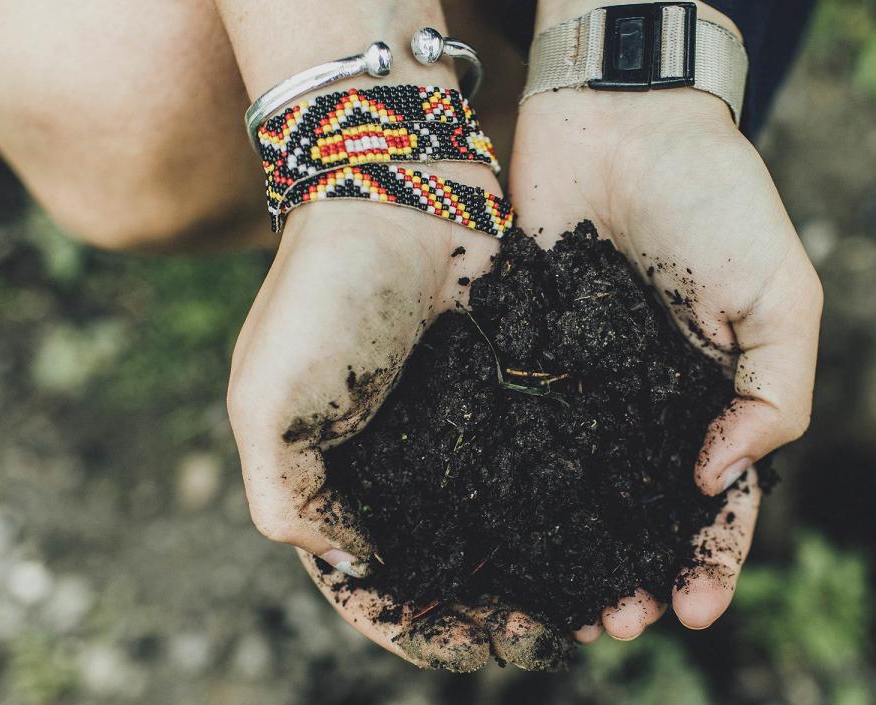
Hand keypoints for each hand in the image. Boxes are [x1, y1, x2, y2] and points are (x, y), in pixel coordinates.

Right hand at [227, 191, 567, 670]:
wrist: (398, 188)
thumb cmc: (324, 294)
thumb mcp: (268, 402)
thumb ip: (291, 499)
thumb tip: (361, 567)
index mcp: (330, 482)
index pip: (374, 590)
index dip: (425, 630)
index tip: (481, 649)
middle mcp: (396, 469)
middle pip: (448, 572)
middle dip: (495, 615)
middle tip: (552, 635)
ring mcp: (454, 434)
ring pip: (502, 531)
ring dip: (542, 574)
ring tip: (593, 605)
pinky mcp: (507, 396)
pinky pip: (542, 470)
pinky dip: (569, 510)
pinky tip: (607, 536)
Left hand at [509, 80, 822, 638]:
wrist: (619, 118)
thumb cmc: (715, 199)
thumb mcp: (782, 294)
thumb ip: (775, 390)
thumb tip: (723, 477)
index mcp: (720, 395)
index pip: (725, 497)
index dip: (714, 557)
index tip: (696, 609)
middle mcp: (653, 401)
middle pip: (647, 508)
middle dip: (641, 570)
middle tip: (619, 620)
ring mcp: (589, 383)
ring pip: (584, 486)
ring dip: (580, 547)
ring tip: (568, 601)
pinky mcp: (530, 356)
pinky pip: (525, 431)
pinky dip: (520, 484)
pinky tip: (509, 527)